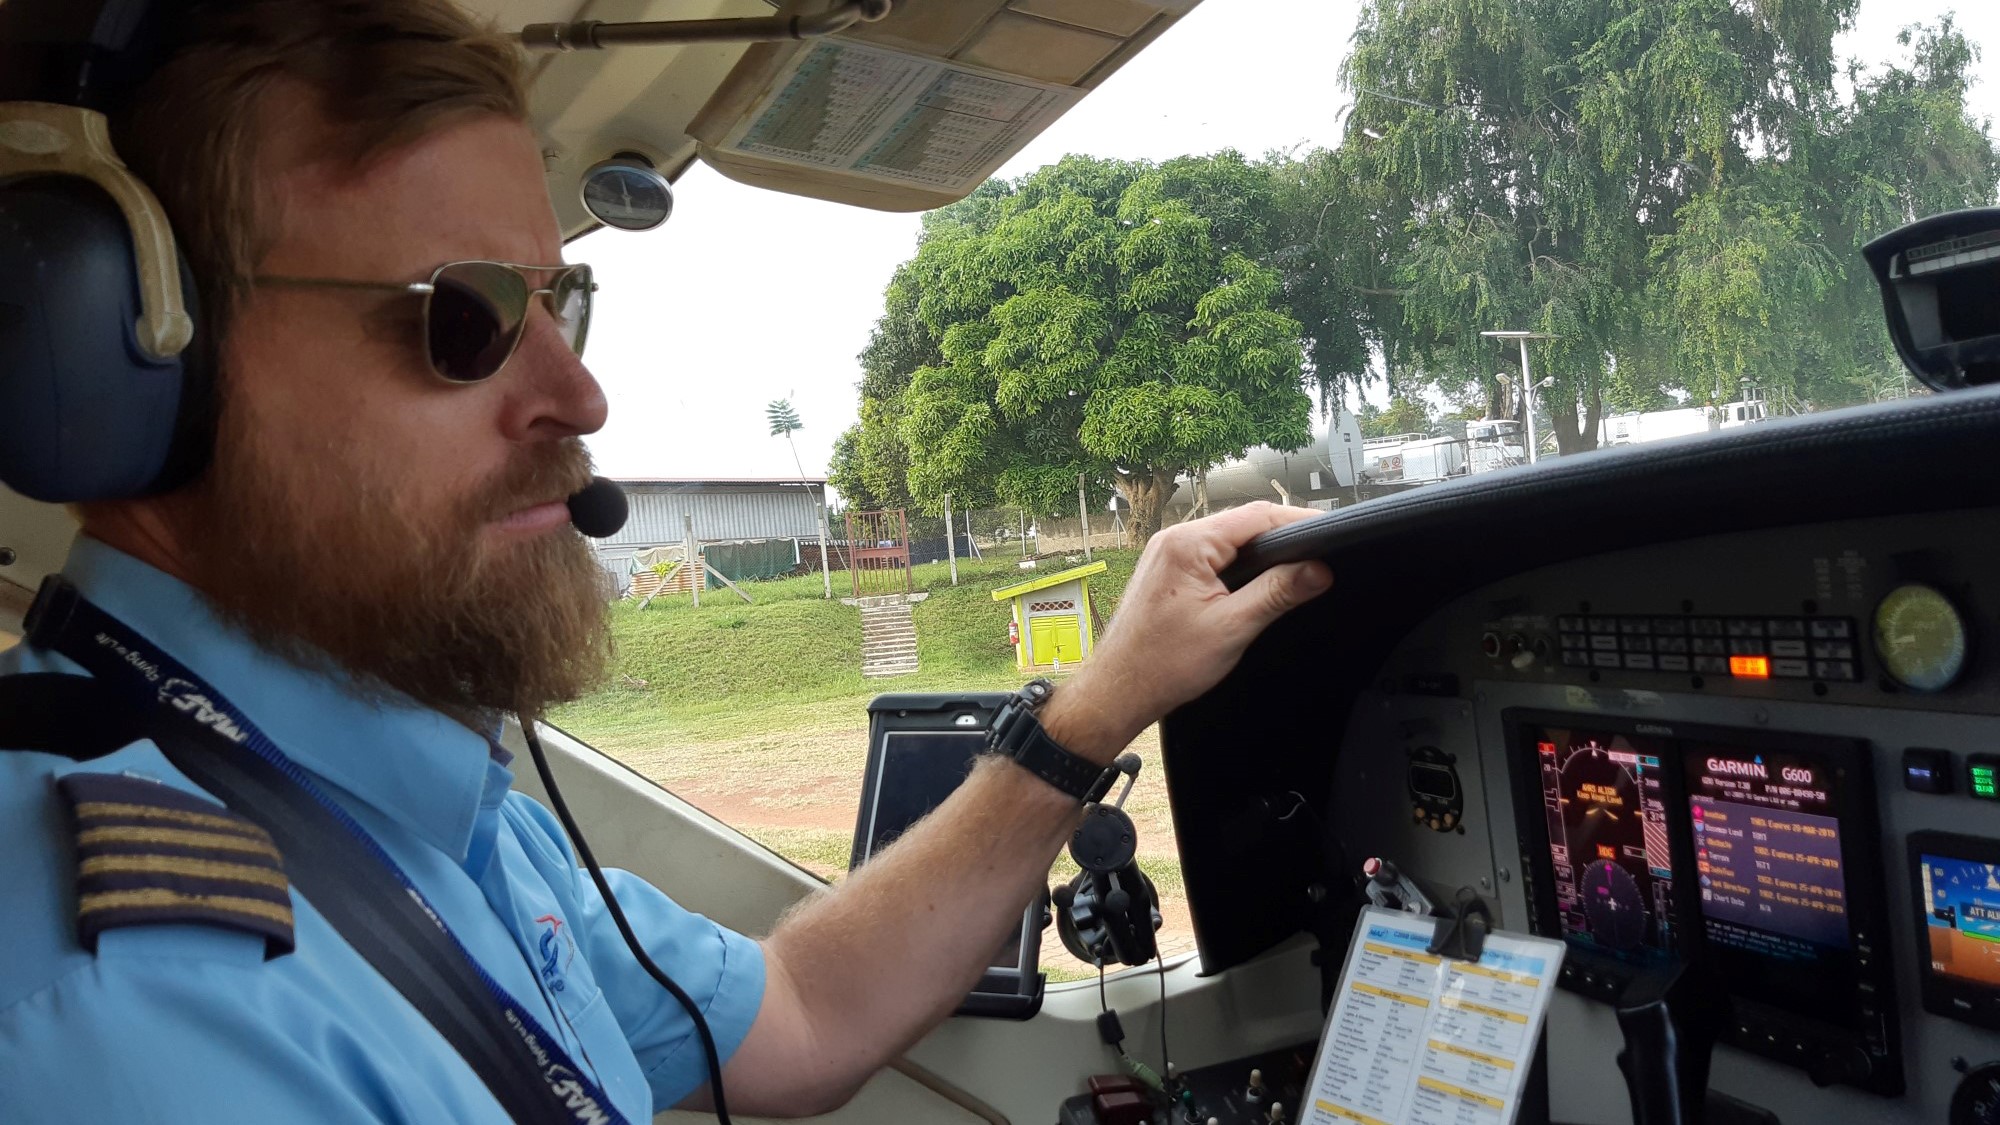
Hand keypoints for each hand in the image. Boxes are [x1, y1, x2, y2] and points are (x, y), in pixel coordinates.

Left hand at [1040, 502, 1332, 760]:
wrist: (1119, 690)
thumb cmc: (1162, 664)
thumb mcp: (1232, 627)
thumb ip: (1277, 593)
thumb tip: (1317, 570)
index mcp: (1188, 544)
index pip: (1257, 516)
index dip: (1300, 522)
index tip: (1331, 530)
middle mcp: (1174, 540)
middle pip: (1243, 524)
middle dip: (1284, 536)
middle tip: (1323, 550)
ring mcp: (1168, 554)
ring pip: (1228, 539)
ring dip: (1262, 550)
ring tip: (1299, 563)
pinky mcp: (1168, 571)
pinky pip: (1212, 555)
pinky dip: (1239, 562)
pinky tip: (1258, 579)